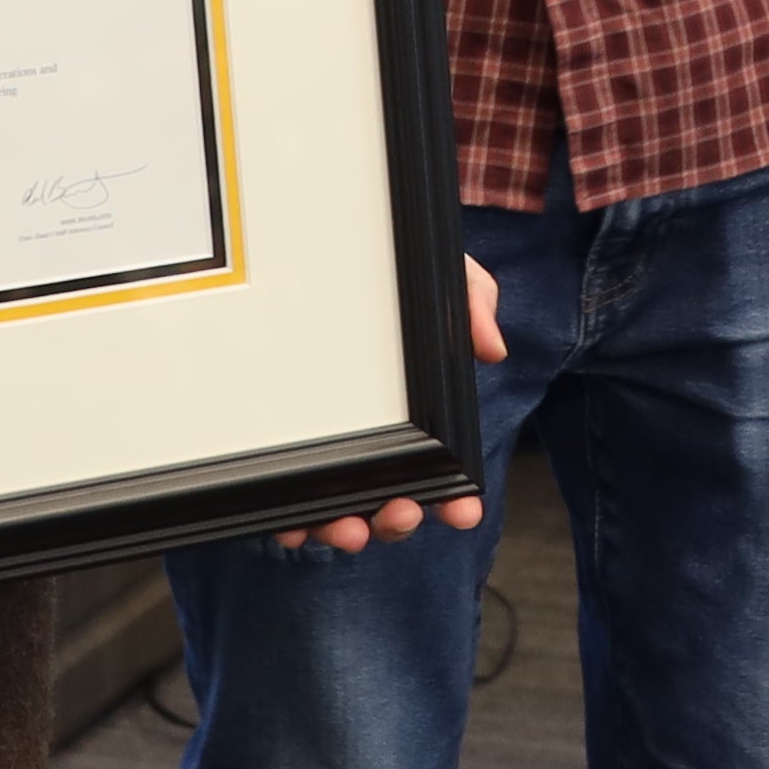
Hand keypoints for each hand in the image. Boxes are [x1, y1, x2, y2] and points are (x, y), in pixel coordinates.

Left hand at [274, 255, 505, 554]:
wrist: (320, 239)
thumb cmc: (385, 263)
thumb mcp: (438, 273)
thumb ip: (472, 301)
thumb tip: (492, 349)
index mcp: (415, 416)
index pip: (439, 471)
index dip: (454, 500)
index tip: (464, 511)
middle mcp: (372, 441)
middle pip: (388, 500)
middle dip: (397, 520)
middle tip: (403, 511)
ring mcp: (324, 449)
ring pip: (338, 508)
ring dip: (346, 529)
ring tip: (350, 527)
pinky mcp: (277, 445)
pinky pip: (284, 495)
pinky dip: (292, 521)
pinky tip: (295, 525)